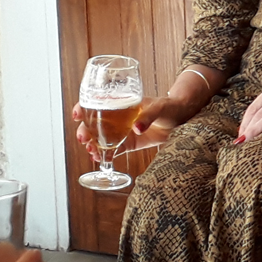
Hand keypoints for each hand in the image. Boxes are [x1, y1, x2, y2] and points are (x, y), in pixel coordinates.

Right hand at [74, 94, 191, 164]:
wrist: (183, 119)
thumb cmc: (170, 107)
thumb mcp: (159, 108)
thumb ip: (148, 117)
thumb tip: (136, 128)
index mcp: (121, 103)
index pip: (97, 102)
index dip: (83, 107)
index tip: (77, 114)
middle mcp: (118, 117)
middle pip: (94, 123)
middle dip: (85, 131)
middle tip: (83, 139)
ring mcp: (122, 131)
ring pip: (100, 138)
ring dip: (92, 144)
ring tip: (91, 150)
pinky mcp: (129, 143)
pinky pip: (113, 150)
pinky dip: (105, 154)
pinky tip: (99, 158)